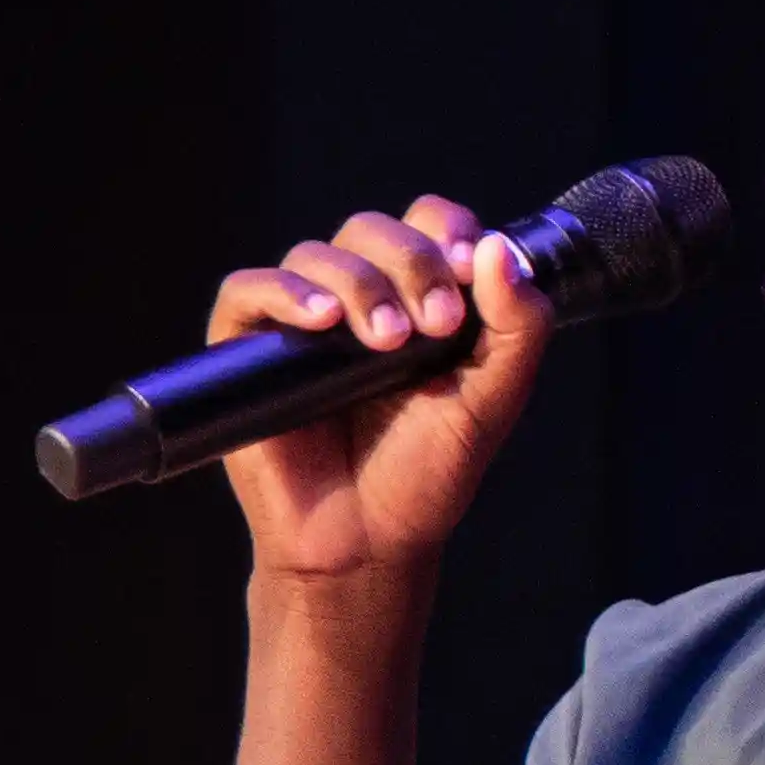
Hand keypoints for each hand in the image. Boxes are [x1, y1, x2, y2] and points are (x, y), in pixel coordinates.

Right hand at [213, 202, 553, 592]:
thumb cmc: (426, 473)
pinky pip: (249, 290)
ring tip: (387, 342)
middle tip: (434, 324)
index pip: (426, 222)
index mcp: (417, 295)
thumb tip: (498, 249)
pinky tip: (322, 320)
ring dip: (360, 285)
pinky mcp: (248, 349)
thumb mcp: (492, 401)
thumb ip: (516, 328)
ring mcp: (300, 321)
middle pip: (371, 229)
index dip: (445, 229)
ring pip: (314, 254)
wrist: (367, 541)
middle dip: (410, 263)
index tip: (467, 268)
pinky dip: (284, 293)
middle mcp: (358, 297)